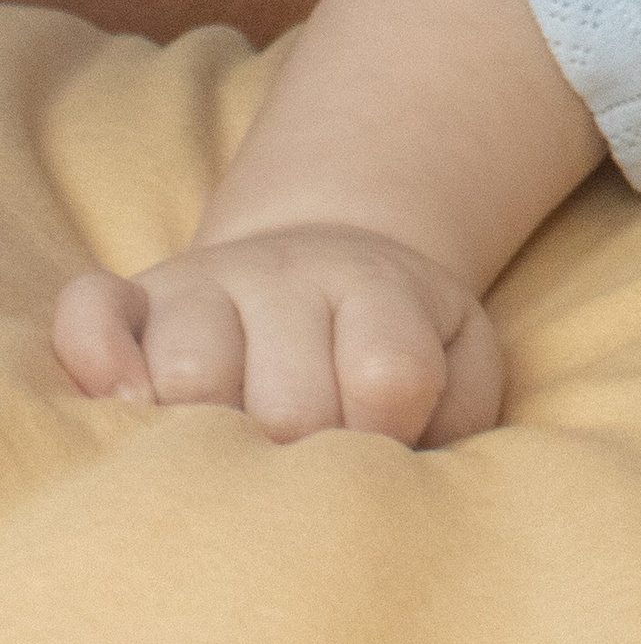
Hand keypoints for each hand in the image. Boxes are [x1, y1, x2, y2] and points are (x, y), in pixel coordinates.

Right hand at [53, 224, 502, 444]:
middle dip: (299, 452)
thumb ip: (455, 411)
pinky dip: (96, 356)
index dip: (387, 433)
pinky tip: (126, 400)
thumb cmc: (393, 342)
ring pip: (189, 368)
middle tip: (302, 461)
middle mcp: (289, 277)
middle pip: (287, 402)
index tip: (381, 447)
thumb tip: (406, 469)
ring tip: (228, 449)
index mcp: (377, 290)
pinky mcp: (137, 296)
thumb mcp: (457, 362)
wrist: (328, 262)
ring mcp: (207, 284)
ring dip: (205, 429)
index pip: (387, 377)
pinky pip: (92, 313)